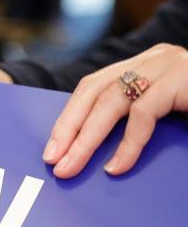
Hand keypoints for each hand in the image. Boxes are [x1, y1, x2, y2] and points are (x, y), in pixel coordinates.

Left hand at [43, 43, 187, 178]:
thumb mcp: (168, 113)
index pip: (93, 87)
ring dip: (87, 139)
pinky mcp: (183, 77)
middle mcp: (153, 59)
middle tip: (53, 161)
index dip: (68, 118)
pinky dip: (127, 143)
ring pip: (111, 101)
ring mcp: (167, 65)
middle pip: (94, 91)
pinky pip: (143, 112)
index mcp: (145, 64)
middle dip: (69, 129)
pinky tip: (116, 166)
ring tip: (71, 166)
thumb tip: (102, 159)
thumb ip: (137, 123)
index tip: (52, 150)